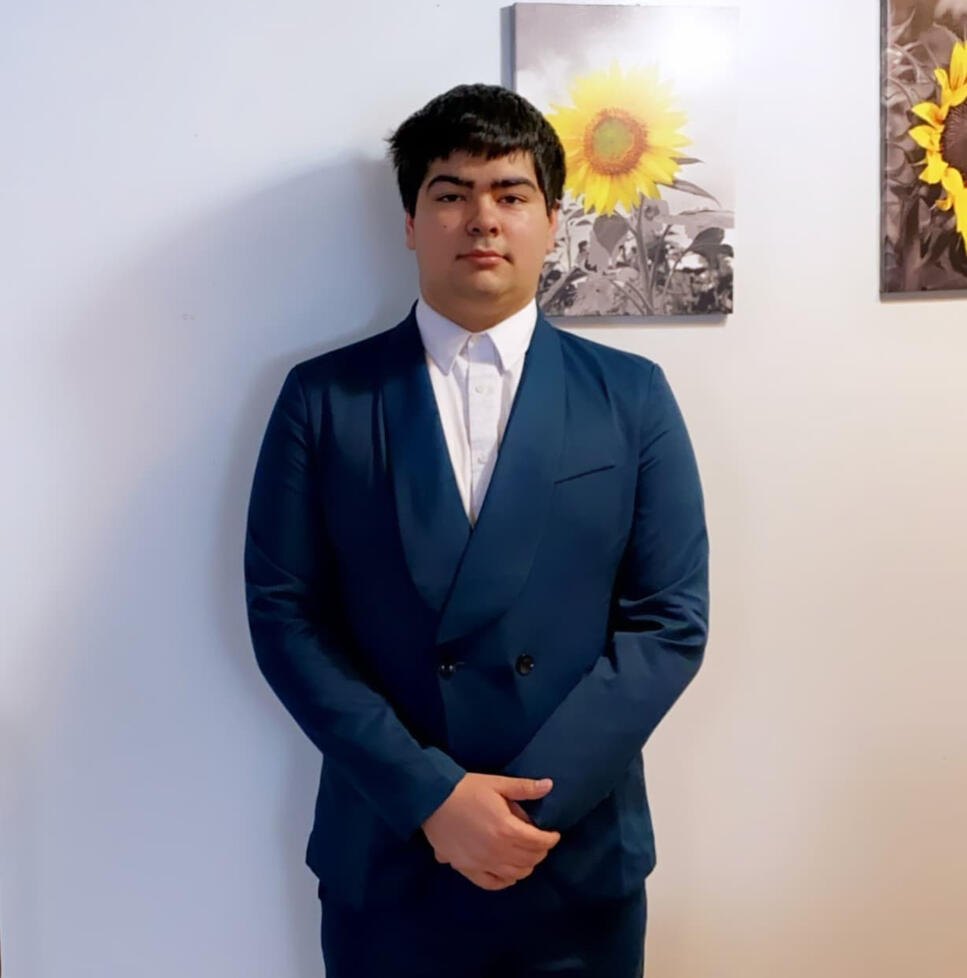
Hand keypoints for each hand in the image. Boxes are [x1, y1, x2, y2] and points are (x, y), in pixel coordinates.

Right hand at [421, 773, 560, 890]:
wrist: (432, 800)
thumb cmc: (466, 789)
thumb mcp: (497, 783)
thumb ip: (524, 788)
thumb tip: (549, 785)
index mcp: (506, 829)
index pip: (539, 842)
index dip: (550, 839)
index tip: (553, 834)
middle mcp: (497, 851)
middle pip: (530, 859)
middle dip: (541, 851)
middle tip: (541, 842)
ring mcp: (482, 863)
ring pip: (515, 874)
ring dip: (526, 866)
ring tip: (528, 855)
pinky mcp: (467, 869)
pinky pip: (492, 884)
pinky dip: (505, 880)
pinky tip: (509, 873)